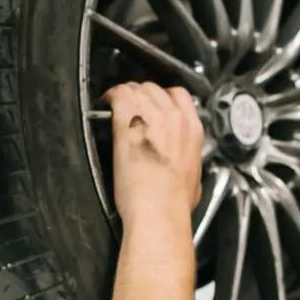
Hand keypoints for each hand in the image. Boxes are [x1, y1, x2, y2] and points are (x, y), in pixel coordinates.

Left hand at [104, 82, 204, 229]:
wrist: (159, 212)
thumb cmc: (173, 203)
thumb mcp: (193, 175)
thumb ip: (187, 156)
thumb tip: (180, 158)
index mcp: (192, 129)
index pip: (178, 95)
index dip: (162, 97)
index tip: (153, 104)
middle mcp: (174, 118)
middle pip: (155, 88)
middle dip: (142, 95)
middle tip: (132, 107)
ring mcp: (151, 118)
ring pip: (136, 88)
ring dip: (126, 95)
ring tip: (117, 106)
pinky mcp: (128, 123)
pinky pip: (118, 95)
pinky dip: (110, 97)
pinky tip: (105, 105)